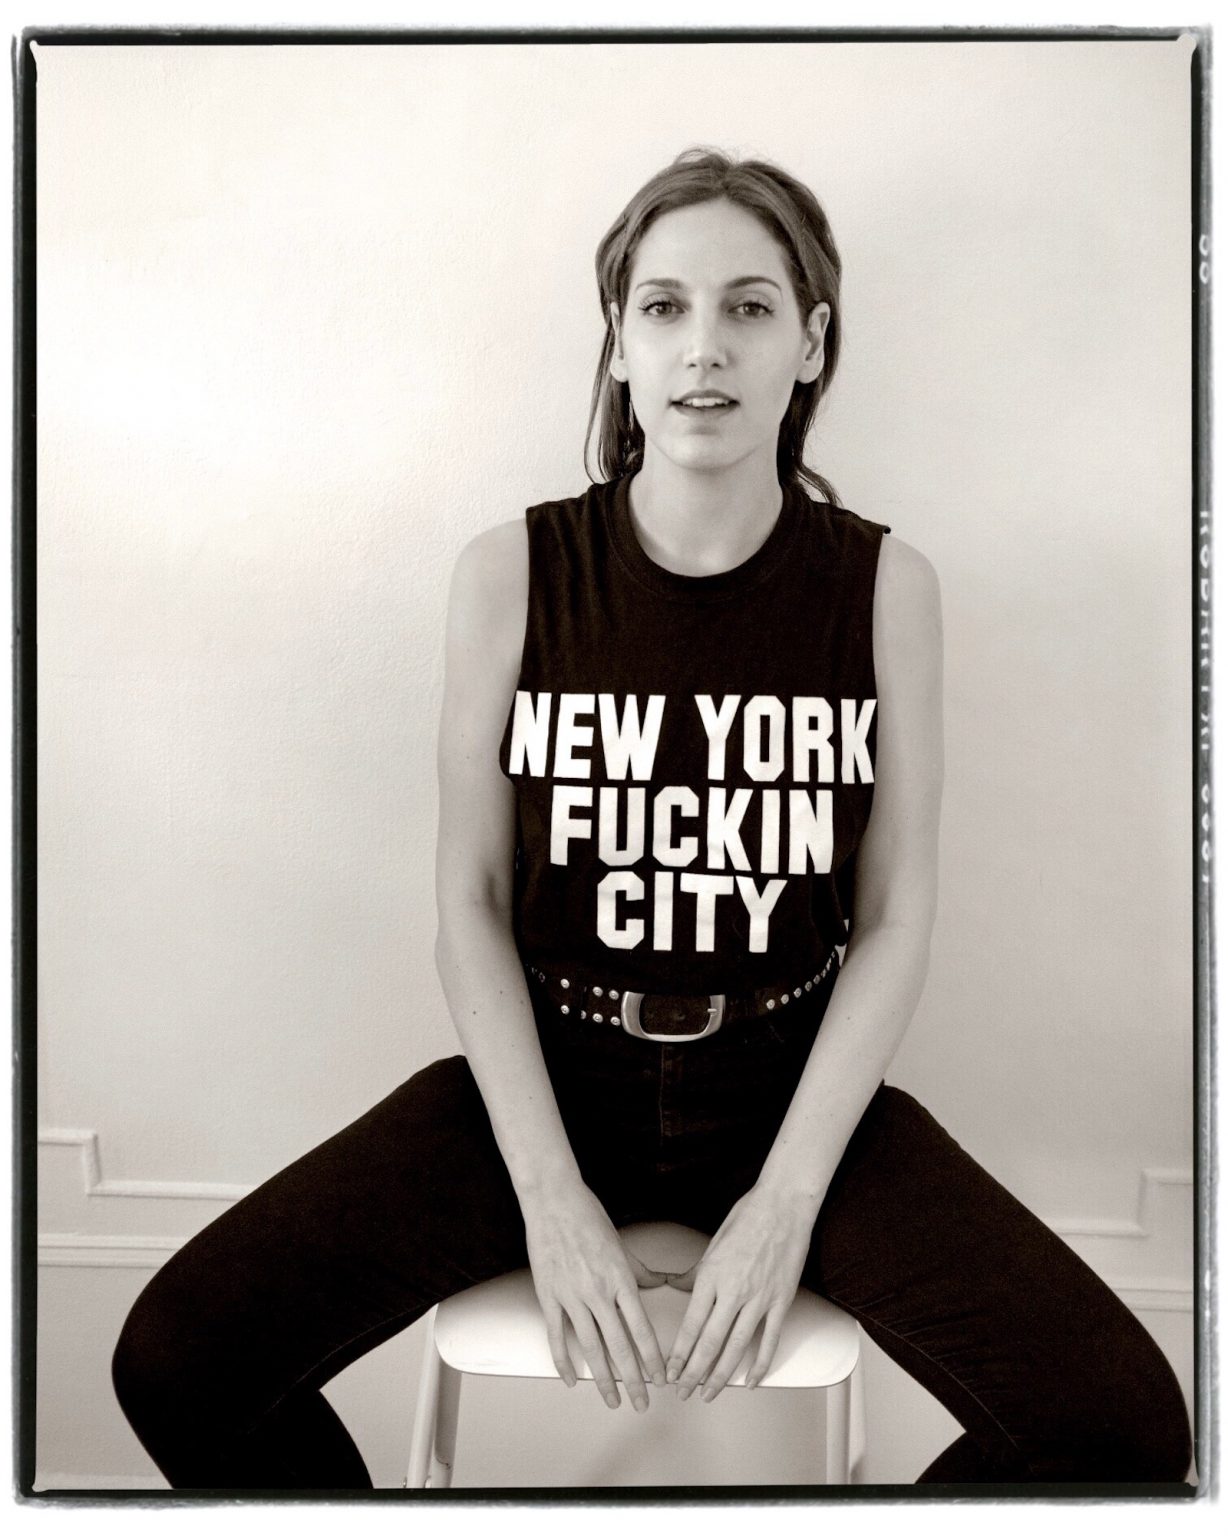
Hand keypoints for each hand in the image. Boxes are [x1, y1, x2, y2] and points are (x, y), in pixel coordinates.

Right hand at [522, 1184, 668, 1411]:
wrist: (554, 1200)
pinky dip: (563, 1362)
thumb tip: (664, 1283)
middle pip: (619, 1346)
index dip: (652, 1358)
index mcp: (620, 1279)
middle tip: (641, 1404)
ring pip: (590, 1348)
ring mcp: (571, 1296)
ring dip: (603, 1379)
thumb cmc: (589, 1217)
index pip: (641, 1329)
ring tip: (611, 1400)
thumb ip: (642, 1272)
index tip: (661, 1379)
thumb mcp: (622, 1246)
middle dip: (633, 1380)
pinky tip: (572, 1380)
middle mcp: (598, 1292)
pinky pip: (556, 1336)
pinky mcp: (549, 1296)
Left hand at [665, 1188, 813, 1401]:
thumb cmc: (748, 1216)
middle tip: (683, 1391)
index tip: (669, 1372)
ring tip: (709, 1393)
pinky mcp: (781, 1301)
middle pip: (709, 1343)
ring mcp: (759, 1298)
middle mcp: (733, 1291)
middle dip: (693, 1373)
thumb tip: (678, 1286)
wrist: (784, 1205)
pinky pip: (770, 1339)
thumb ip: (697, 1272)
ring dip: (721, 1375)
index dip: (678, 1354)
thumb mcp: (713, 1244)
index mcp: (711, 1276)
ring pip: (737, 1347)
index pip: (690, 1325)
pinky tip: (751, 1380)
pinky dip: (760, 1364)